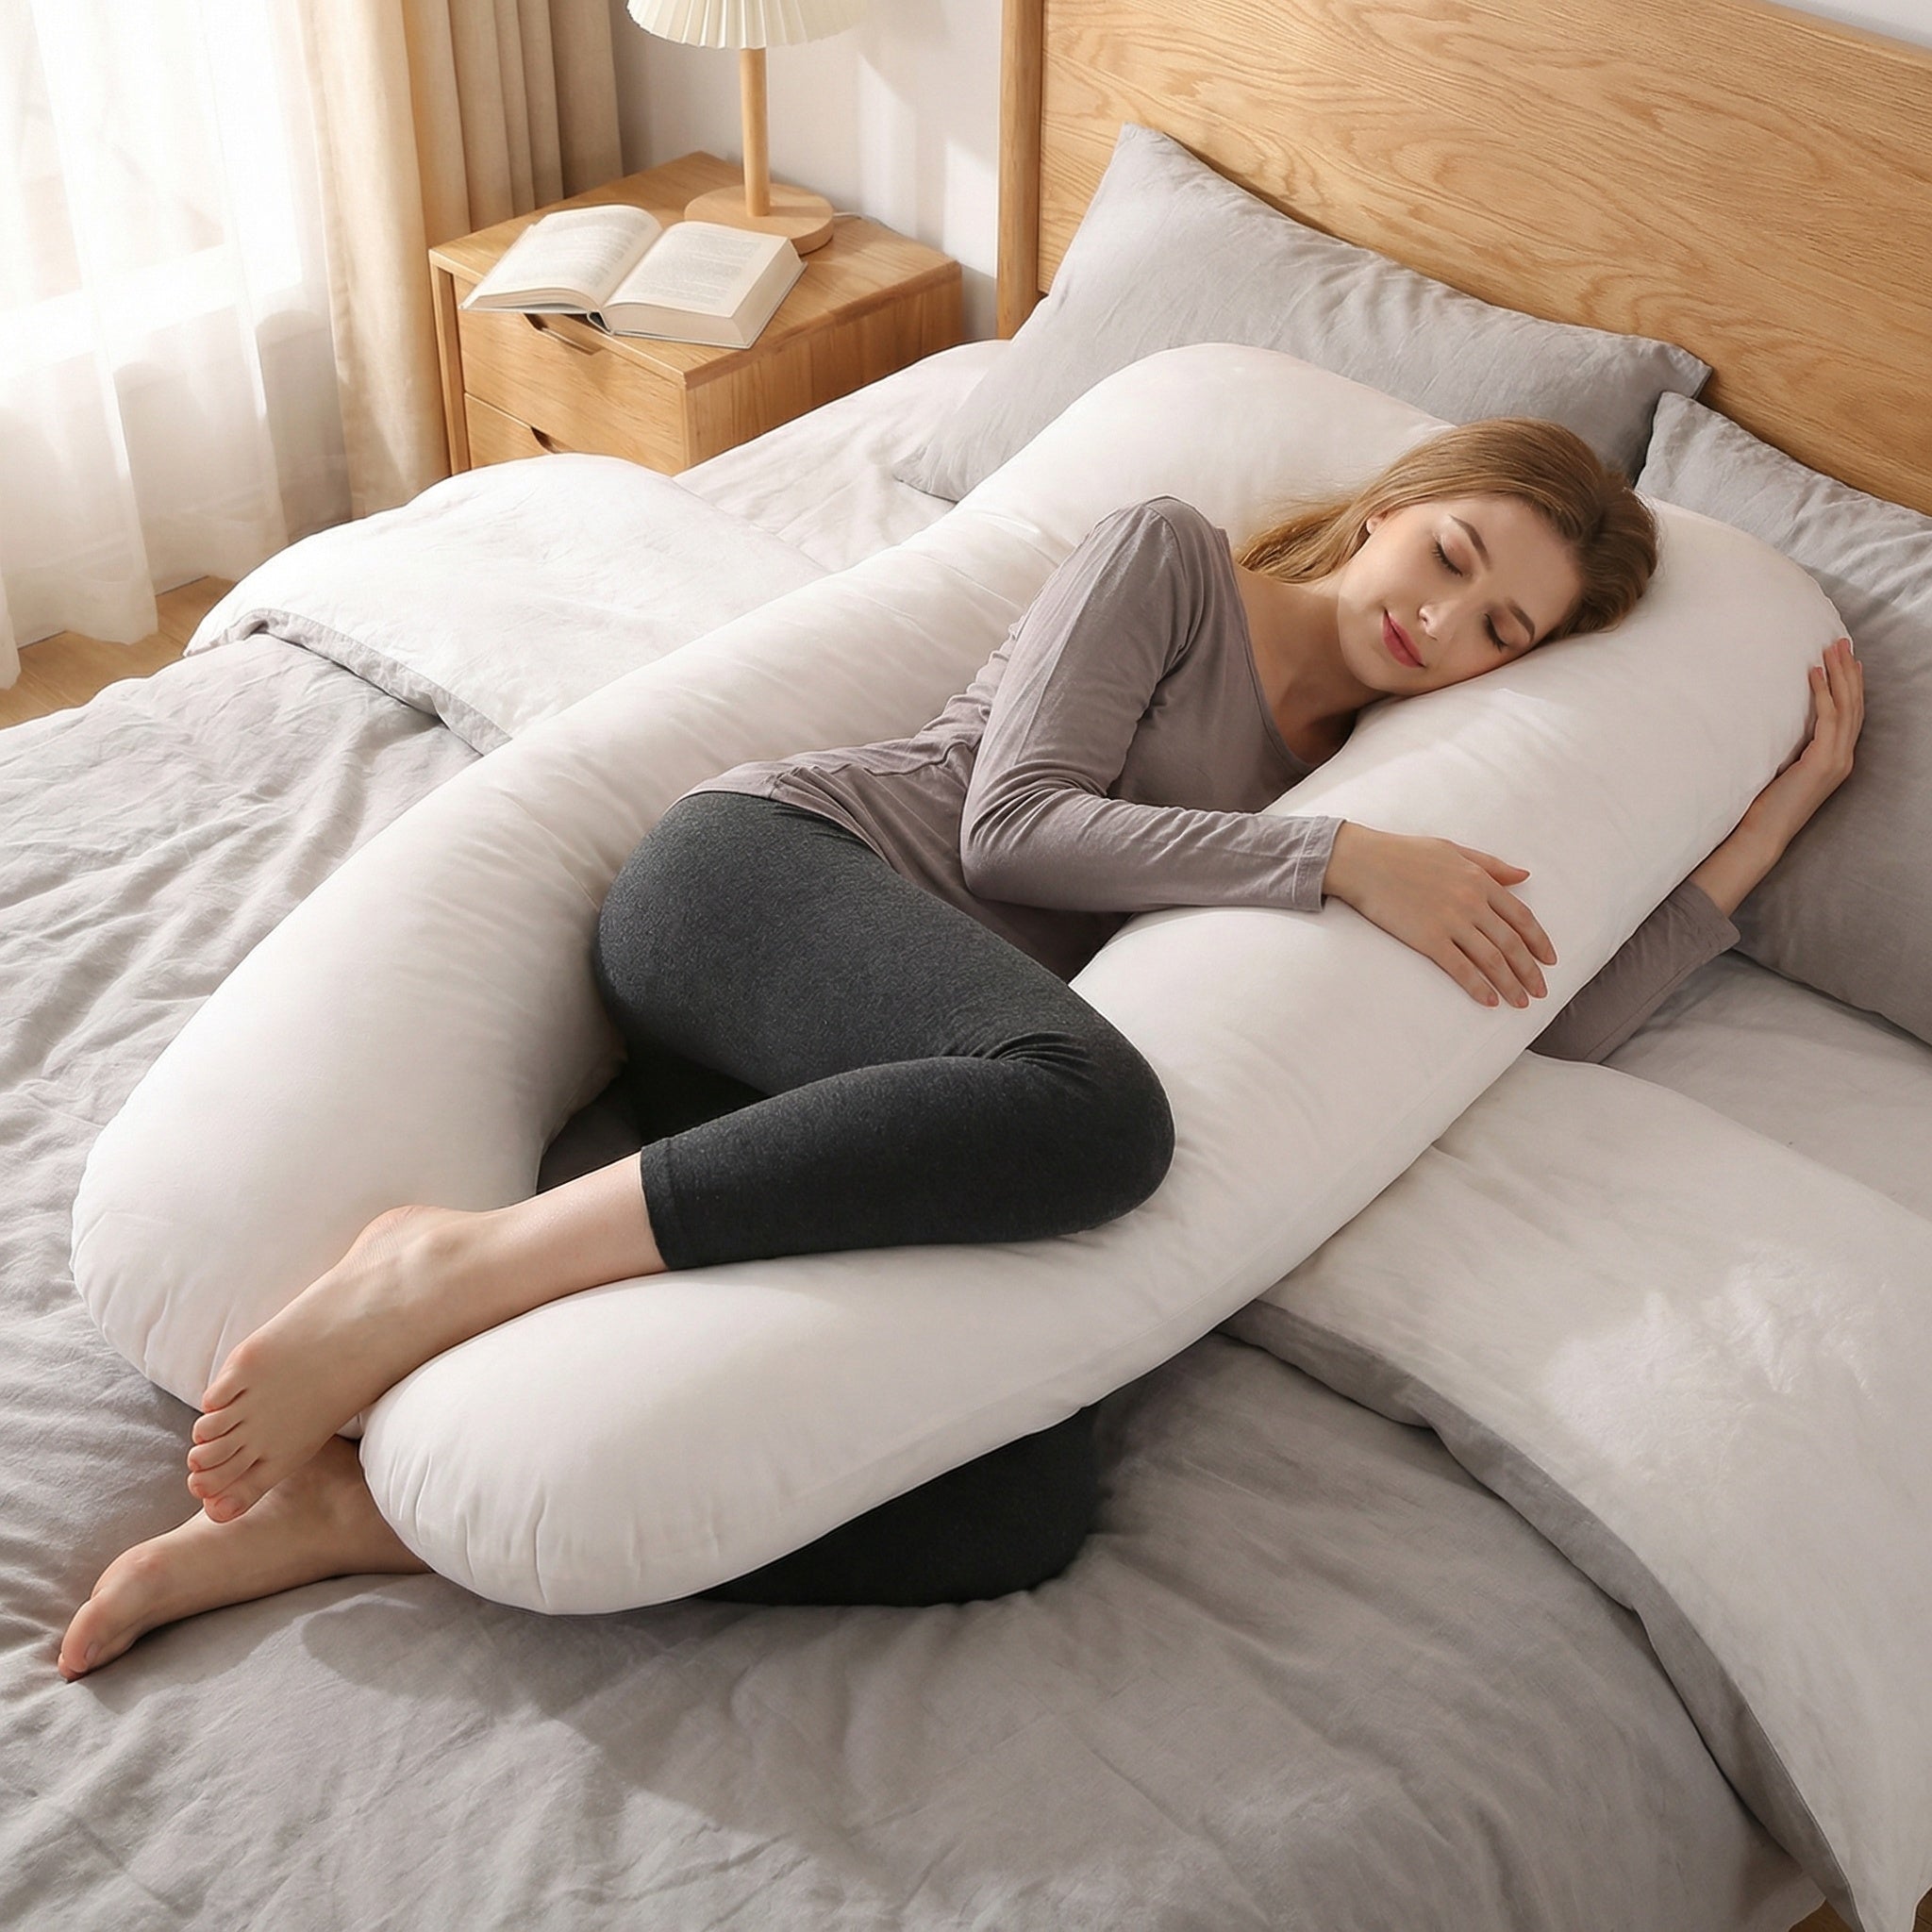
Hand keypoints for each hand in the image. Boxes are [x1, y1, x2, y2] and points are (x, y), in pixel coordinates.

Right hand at [1322, 822, 1557, 1007]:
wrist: (1364, 861)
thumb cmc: (1405, 852)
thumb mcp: (1454, 850)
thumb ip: (1491, 865)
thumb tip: (1523, 875)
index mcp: (1480, 880)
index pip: (1521, 917)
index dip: (1539, 941)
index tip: (1550, 959)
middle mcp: (1471, 902)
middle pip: (1511, 943)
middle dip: (1530, 970)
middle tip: (1541, 991)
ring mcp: (1450, 922)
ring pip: (1491, 959)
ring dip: (1510, 984)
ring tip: (1520, 1002)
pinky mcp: (1428, 939)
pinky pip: (1460, 968)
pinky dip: (1477, 986)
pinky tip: (1488, 1000)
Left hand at [1688, 637, 1863, 915]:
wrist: (1761, 834)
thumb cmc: (1764, 804)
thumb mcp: (1782, 767)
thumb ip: (1791, 747)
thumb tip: (1779, 721)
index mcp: (1834, 759)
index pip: (1850, 714)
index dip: (1850, 684)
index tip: (1846, 659)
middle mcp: (1842, 758)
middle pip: (1854, 705)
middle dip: (1849, 670)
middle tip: (1842, 641)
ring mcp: (1836, 760)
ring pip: (1846, 707)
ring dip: (1840, 674)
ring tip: (1832, 648)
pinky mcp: (1823, 763)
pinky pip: (1828, 720)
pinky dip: (1823, 694)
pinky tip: (1814, 674)